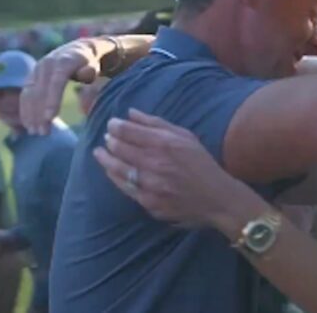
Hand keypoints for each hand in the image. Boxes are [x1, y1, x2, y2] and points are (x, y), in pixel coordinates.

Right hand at [20, 37, 114, 133]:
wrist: (78, 50)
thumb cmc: (90, 63)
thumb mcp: (94, 66)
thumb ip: (91, 71)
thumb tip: (85, 75)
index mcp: (64, 61)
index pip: (56, 82)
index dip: (52, 100)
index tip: (50, 118)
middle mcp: (47, 64)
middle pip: (40, 91)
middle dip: (40, 113)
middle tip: (43, 133)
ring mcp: (37, 70)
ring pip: (30, 94)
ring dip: (31, 114)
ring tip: (36, 132)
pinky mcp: (31, 77)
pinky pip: (26, 95)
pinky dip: (26, 110)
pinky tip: (28, 125)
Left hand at [94, 109, 243, 227]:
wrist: (216, 198)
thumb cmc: (201, 164)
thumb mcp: (185, 137)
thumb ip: (156, 124)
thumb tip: (130, 113)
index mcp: (165, 144)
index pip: (128, 131)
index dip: (115, 126)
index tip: (111, 124)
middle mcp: (155, 164)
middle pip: (119, 148)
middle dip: (110, 140)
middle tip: (107, 138)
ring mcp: (150, 185)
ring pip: (117, 169)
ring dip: (105, 159)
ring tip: (100, 153)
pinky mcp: (148, 202)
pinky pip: (125, 187)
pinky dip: (115, 176)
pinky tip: (112, 171)